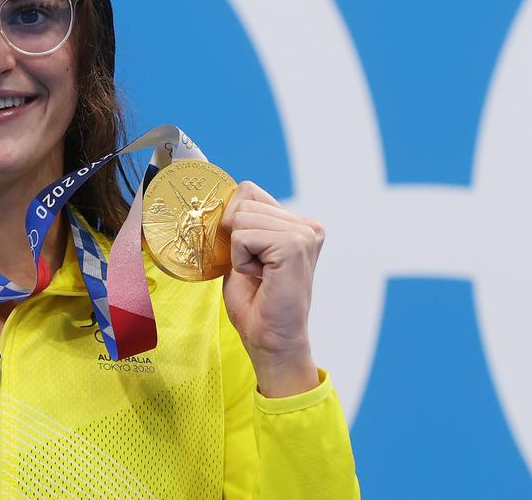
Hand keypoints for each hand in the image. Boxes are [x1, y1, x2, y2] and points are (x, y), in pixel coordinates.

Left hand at [220, 181, 323, 396]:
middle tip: (257, 270)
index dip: (234, 222)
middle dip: (235, 237)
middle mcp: (308, 225)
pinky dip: (241, 260)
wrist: (271, 340)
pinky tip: (262, 279)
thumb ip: (241, 224)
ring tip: (260, 275)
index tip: (251, 256)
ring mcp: (304, 233)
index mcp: (298, 224)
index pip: (249, 191)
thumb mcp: (243, 253)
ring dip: (239, 251)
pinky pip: (243, 236)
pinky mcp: (294, 245)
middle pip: (244, 199)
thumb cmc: (256, 303)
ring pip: (240, 217)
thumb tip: (222, 201)